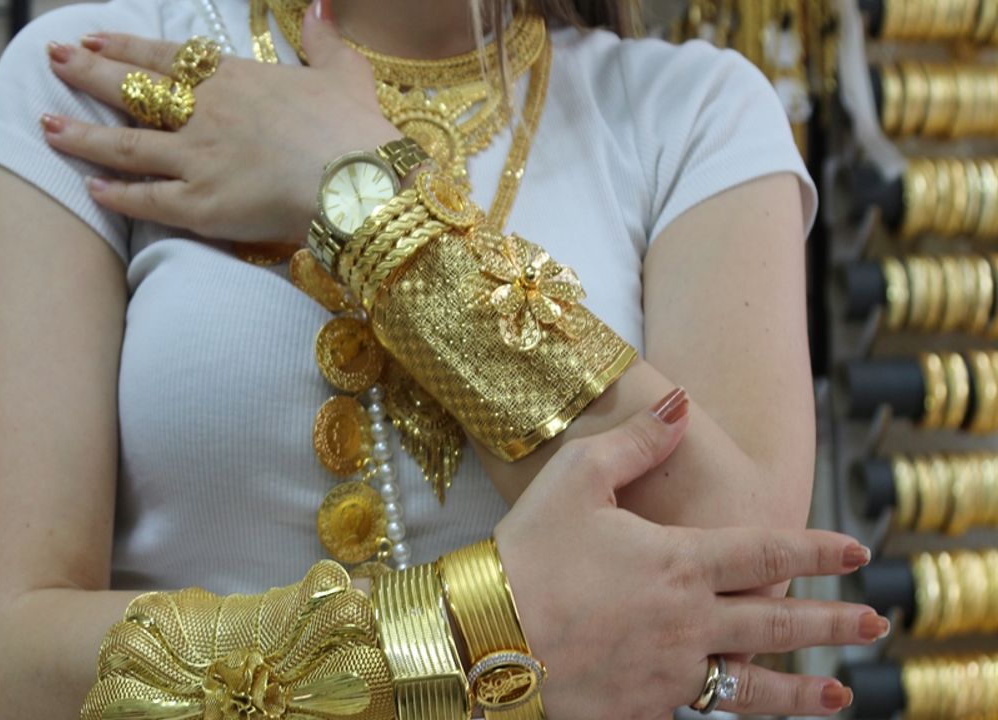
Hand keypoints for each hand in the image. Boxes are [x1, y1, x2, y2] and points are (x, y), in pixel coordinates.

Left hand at [42, 0, 400, 243]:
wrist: (360, 181)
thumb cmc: (355, 128)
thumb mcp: (343, 71)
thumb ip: (323, 39)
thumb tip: (320, 4)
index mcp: (235, 79)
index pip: (165, 59)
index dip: (124, 48)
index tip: (91, 39)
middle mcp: (205, 113)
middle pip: (133, 91)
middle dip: (87, 74)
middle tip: (51, 61)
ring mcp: (197, 159)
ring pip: (126, 146)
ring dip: (83, 135)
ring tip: (45, 124)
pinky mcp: (200, 205)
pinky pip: (146, 200)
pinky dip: (116, 194)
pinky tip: (90, 187)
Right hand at [494, 389, 882, 718]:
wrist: (482, 635)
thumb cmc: (526, 550)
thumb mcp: (577, 477)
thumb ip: (637, 439)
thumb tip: (681, 401)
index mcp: (680, 563)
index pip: (769, 553)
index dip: (818, 550)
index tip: (857, 552)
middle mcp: (689, 622)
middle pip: (777, 622)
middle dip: (833, 622)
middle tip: (875, 623)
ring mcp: (667, 673)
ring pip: (750, 687)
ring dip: (801, 691)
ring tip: (840, 696)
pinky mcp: (639, 709)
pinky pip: (688, 711)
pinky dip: (713, 709)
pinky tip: (723, 707)